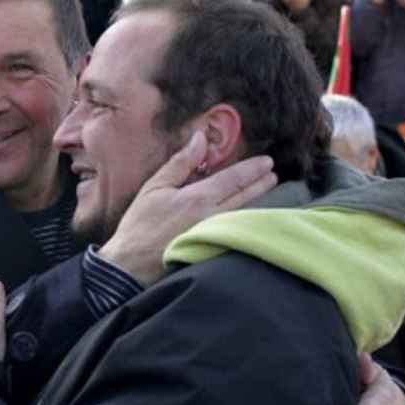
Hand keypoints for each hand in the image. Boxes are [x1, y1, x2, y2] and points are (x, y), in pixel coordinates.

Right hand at [97, 131, 276, 286]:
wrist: (131, 265)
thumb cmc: (139, 225)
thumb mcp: (154, 187)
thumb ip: (181, 163)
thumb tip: (201, 139)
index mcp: (199, 198)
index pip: (234, 179)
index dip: (252, 169)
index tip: (267, 162)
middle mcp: (214, 217)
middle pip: (244, 196)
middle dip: (261, 183)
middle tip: (273, 174)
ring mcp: (216, 236)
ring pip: (244, 214)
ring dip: (258, 200)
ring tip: (269, 190)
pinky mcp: (214, 251)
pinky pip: (237, 229)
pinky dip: (248, 218)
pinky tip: (252, 215)